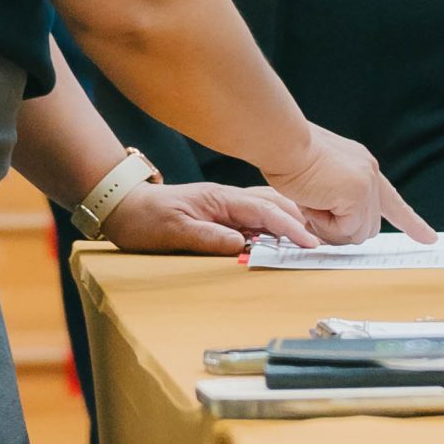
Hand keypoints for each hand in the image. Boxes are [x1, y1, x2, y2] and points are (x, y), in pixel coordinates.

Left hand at [99, 182, 319, 255]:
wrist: (123, 207)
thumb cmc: (145, 218)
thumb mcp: (173, 231)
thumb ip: (208, 237)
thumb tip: (242, 245)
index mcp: (221, 199)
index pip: (265, 211)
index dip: (291, 227)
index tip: (310, 243)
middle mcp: (227, 199)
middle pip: (274, 204)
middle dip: (300, 221)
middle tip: (320, 243)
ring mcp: (225, 206)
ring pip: (268, 209)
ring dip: (289, 221)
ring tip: (308, 239)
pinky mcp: (221, 216)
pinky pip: (255, 218)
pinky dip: (273, 226)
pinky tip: (280, 237)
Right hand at [260, 125, 435, 245]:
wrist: (284, 141)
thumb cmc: (289, 156)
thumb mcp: (321, 176)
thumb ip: (337, 196)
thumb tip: (341, 227)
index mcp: (363, 167)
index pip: (393, 201)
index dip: (411, 222)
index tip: (430, 238)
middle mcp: (371, 175)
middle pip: (368, 227)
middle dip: (341, 230)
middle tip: (314, 211)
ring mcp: (367, 185)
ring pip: (358, 234)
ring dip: (330, 228)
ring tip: (312, 202)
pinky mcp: (357, 196)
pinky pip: (344, 231)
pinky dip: (324, 225)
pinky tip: (313, 203)